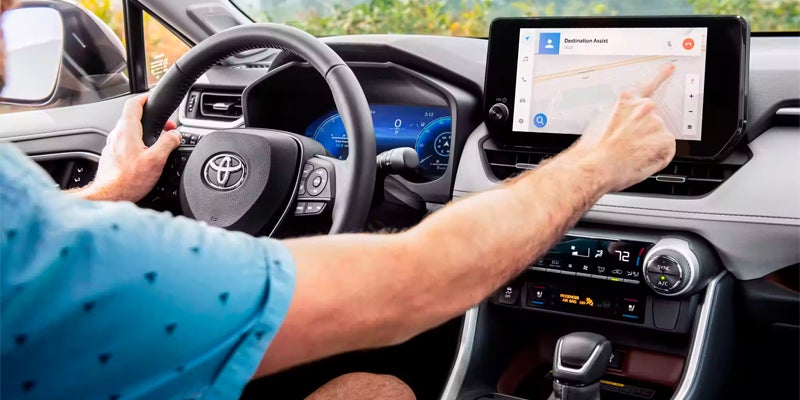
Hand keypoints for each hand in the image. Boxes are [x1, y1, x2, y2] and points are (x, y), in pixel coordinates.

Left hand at [73, 94, 181, 201]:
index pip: (133, 104)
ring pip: (130, 131)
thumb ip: (168, 143)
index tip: (154, 98)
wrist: (110, 197)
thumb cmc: (128, 181)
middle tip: (167, 127)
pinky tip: (147, 155)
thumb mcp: (156, 161)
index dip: (145, 97)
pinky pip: (126, 143)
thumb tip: (176, 135)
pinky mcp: (112, 156)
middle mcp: (117, 135)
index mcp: (126, 131)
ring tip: (159, 142)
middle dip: (151, 119)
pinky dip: (138, 143)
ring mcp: (112, 146)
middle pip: (133, 118)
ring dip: (145, 132)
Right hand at [575, 63, 676, 191]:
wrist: (595, 165)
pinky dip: (656, 158)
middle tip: (627, 146)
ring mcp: (656, 123)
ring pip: (658, 137)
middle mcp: (644, 107)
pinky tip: (640, 160)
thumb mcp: (599, 123)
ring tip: (629, 155)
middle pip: (652, 120)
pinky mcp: (665, 139)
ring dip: (648, 146)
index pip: (648, 84)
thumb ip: (616, 115)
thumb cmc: (593, 149)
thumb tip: (623, 123)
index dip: (661, 75)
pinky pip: (666, 151)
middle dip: (643, 133)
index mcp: (627, 101)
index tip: (670, 68)